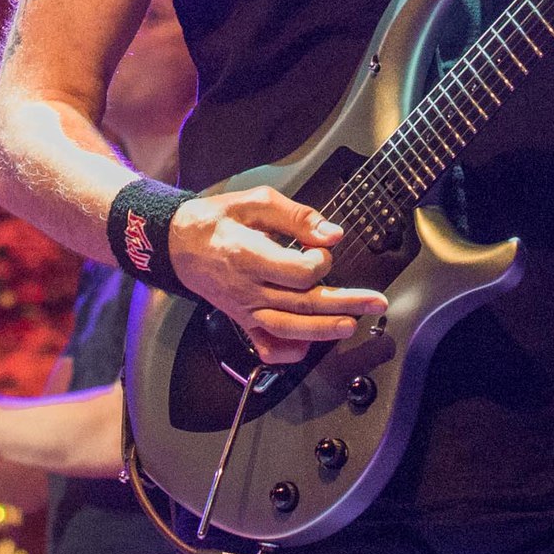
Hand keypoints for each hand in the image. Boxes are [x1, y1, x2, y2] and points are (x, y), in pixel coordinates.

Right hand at [167, 186, 387, 365]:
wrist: (177, 244)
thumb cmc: (217, 220)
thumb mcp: (254, 202)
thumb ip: (296, 216)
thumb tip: (332, 234)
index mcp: (248, 256)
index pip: (297, 272)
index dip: (320, 262)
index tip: (322, 249)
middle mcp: (247, 289)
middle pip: (302, 304)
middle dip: (344, 304)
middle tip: (376, 302)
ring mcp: (244, 310)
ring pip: (289, 329)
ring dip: (324, 331)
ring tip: (351, 326)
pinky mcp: (242, 321)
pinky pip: (266, 347)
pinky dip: (289, 351)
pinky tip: (310, 345)